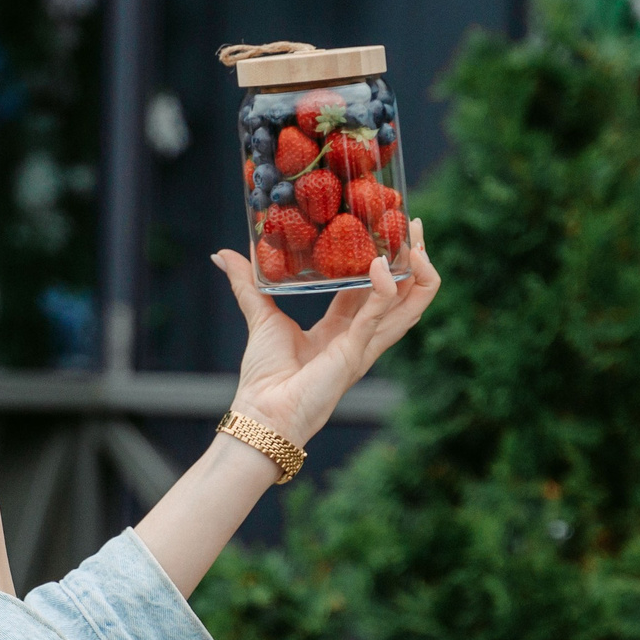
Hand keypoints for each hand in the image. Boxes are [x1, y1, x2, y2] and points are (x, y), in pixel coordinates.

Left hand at [211, 219, 440, 445]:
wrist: (263, 413)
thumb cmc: (264, 377)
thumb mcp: (260, 317)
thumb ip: (247, 284)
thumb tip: (221, 253)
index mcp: (341, 333)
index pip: (372, 291)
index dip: (384, 263)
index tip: (387, 231)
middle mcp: (360, 340)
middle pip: (403, 297)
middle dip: (414, 263)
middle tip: (414, 226)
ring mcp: (363, 348)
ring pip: (408, 309)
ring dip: (418, 275)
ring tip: (418, 242)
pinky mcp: (354, 353)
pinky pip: (377, 318)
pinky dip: (384, 291)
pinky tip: (382, 266)